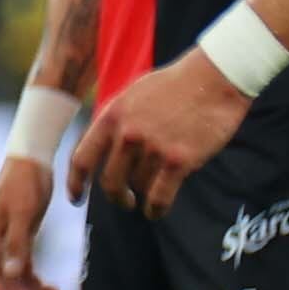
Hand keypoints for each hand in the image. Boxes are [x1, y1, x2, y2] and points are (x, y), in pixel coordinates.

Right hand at [0, 153, 63, 289]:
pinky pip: (24, 266)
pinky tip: (51, 288)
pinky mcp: (20, 236)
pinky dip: (35, 279)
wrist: (32, 159)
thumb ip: (18, 244)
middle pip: (3, 278)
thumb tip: (12, 276)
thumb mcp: (24, 212)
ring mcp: (6, 240)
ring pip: (15, 275)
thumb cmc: (25, 182)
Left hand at [69, 52, 252, 223]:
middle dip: (117, 196)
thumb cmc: (175, 85)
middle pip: (109, 182)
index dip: (75, 183)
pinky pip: (159, 198)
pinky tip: (155, 211)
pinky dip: (155, 209)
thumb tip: (103, 149)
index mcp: (112, 116)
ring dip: (144, 193)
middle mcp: (127, 134)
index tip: (76, 198)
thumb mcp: (133, 95)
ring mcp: (152, 148)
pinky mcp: (178, 161)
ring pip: (138, 187)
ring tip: (154, 188)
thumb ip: (115, 121)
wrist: (213, 78)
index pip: (82, 159)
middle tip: (125, 200)